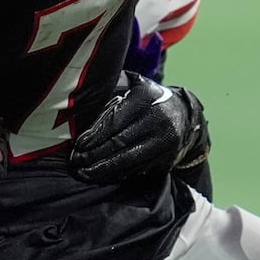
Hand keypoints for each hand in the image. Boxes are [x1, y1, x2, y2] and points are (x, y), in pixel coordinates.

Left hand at [71, 72, 208, 184]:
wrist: (184, 115)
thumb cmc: (148, 98)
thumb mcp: (133, 84)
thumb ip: (111, 87)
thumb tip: (80, 97)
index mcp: (146, 98)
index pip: (116, 119)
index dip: (95, 134)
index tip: (78, 144)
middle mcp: (159, 120)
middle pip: (120, 142)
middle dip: (94, 154)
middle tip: (75, 161)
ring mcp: (165, 143)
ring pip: (129, 160)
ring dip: (103, 169)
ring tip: (84, 172)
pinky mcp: (167, 160)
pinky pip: (138, 170)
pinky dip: (117, 174)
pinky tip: (102, 176)